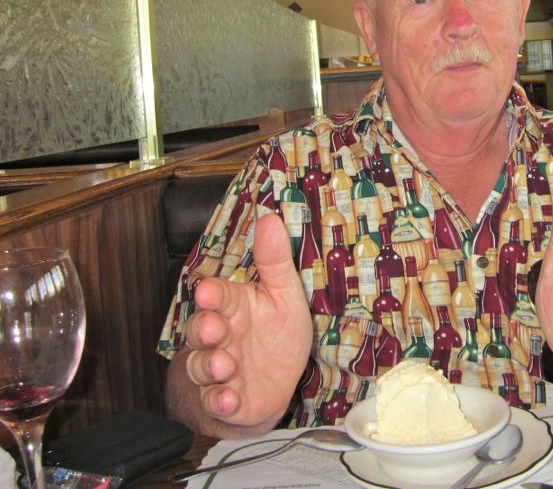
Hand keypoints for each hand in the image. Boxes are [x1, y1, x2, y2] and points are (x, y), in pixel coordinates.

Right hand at [179, 213, 311, 432]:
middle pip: (201, 329)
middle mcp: (219, 337)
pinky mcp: (225, 400)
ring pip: (202, 366)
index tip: (209, 292)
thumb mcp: (284, 294)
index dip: (212, 295)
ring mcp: (218, 369)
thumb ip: (274, 260)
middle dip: (204, 329)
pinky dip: (219, 401)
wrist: (275, 385)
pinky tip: (228, 398)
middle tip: (213, 328)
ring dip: (210, 366)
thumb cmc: (276, 334)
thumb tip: (270, 218)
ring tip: (223, 365)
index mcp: (232, 307)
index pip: (217, 296)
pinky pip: (215, 401)